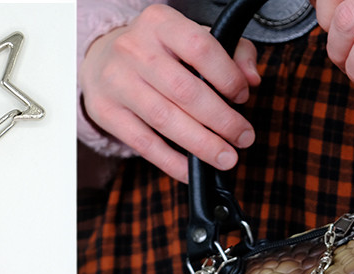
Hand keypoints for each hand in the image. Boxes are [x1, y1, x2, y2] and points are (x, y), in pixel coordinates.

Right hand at [80, 4, 261, 181]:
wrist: (102, 59)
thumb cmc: (159, 51)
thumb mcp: (193, 37)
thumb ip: (233, 51)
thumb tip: (251, 78)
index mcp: (159, 23)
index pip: (200, 47)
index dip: (227, 76)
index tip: (242, 96)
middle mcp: (134, 48)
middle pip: (185, 91)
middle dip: (221, 120)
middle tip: (243, 137)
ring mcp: (117, 81)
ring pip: (165, 119)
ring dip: (202, 144)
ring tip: (226, 158)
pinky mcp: (106, 111)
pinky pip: (144, 143)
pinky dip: (172, 161)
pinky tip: (192, 169)